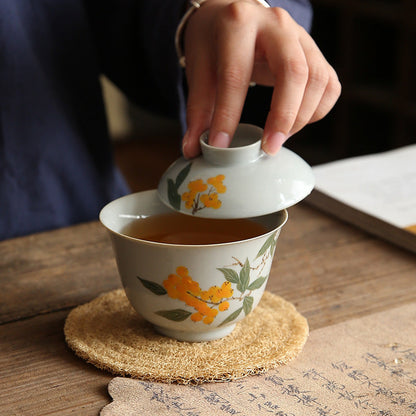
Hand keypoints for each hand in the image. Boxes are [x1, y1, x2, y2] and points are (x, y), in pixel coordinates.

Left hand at [181, 0, 340, 157]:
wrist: (235, 16)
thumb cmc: (216, 44)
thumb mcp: (200, 70)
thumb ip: (198, 110)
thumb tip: (194, 149)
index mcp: (238, 22)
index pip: (236, 74)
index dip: (228, 115)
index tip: (220, 147)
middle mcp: (275, 24)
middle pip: (293, 71)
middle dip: (282, 116)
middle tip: (268, 148)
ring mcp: (300, 36)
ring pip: (317, 79)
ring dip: (300, 117)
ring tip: (277, 138)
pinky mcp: (315, 52)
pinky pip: (329, 85)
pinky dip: (316, 112)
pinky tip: (294, 123)